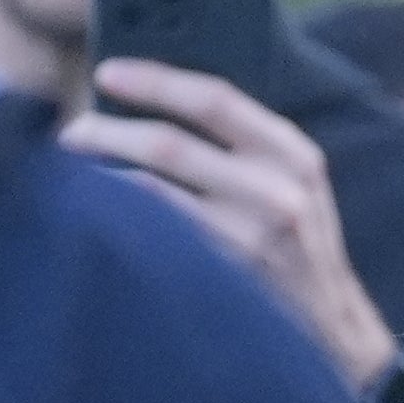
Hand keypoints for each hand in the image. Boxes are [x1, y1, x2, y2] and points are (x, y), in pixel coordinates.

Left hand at [74, 56, 403, 399]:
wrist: (331, 328)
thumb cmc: (295, 247)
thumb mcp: (292, 183)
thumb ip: (245, 146)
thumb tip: (157, 104)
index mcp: (293, 154)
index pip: (214, 99)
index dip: (154, 81)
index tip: (106, 73)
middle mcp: (276, 189)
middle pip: (171, 143)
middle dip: (108, 131)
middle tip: (72, 131)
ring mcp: (249, 237)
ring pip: (152, 191)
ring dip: (102, 175)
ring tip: (73, 171)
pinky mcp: (223, 276)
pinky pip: (152, 235)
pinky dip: (118, 217)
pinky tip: (95, 212)